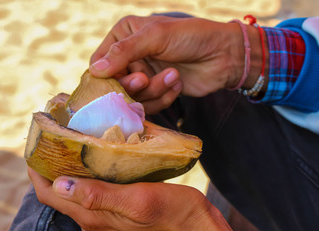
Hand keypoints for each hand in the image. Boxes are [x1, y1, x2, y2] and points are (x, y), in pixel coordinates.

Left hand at [28, 167, 239, 230]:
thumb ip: (99, 196)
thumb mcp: (138, 200)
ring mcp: (104, 222)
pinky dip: (85, 179)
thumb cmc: (171, 211)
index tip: (34, 147)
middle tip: (52, 141)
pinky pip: (91, 197)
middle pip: (59, 194)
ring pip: (74, 195)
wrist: (193, 228)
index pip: (50, 194)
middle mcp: (94, 223)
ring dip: (67, 173)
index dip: (37, 172)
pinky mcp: (115, 218)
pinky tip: (95, 163)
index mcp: (94, 218)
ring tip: (69, 146)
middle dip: (50, 169)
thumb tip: (61, 183)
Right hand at [89, 15, 247, 113]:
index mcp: (123, 35)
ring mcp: (143, 75)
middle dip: (133, 85)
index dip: (105, 76)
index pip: (98, 62)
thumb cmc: (191, 37)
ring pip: (132, 97)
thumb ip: (124, 51)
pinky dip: (163, 98)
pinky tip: (177, 84)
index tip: (118, 81)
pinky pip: (148, 105)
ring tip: (173, 76)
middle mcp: (129, 56)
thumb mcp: (156, 36)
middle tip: (146, 78)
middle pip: (114, 84)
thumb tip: (95, 70)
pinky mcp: (155, 91)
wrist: (223, 55)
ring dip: (153, 90)